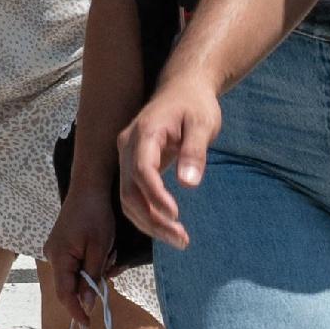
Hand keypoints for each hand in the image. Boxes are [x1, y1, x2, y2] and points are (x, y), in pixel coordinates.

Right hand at [38, 173, 128, 321]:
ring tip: (108, 250)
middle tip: (110, 266)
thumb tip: (87, 304)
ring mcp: (56, 248)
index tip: (90, 325)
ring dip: (93, 271)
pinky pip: (76, 263)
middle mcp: (52, 254)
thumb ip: (93, 277)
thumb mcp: (100, 249)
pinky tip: (102, 248)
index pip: (65, 293)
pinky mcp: (62, 244)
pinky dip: (90, 262)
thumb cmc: (95, 216)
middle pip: (70, 284)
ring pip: (75, 273)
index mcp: (58, 257)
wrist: (89, 188)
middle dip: (92, 283)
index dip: (76, 311)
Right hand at [119, 74, 224, 251]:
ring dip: (149, 222)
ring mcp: (126, 155)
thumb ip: (194, 153)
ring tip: (178, 239)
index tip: (176, 216)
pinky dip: (146, 214)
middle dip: (152, 219)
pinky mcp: (132, 163)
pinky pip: (132, 193)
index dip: (156, 196)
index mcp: (144, 133)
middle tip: (182, 240)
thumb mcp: (203, 125)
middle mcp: (127, 146)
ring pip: (127, 197)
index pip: (142, 171)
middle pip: (129, 190)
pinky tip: (166, 225)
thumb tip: (188, 184)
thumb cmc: (195, 105)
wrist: (182, 88)